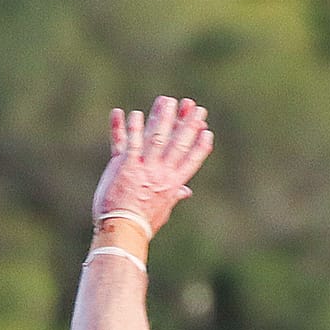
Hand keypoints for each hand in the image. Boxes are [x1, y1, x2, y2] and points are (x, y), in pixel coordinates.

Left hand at [92, 95, 212, 235]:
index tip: (207, 130)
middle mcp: (162, 173)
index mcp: (173, 184)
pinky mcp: (126, 165)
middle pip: (178, 143)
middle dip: (188, 123)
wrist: (123, 230)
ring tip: (167, 100)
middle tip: (194, 106)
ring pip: (156, 136)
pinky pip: (130, 140)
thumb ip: (174, 195)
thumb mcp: (163, 210)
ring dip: (162, 116)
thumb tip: (186, 192)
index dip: (200, 144)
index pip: (191, 160)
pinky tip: (132, 113)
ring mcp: (144, 168)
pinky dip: (130, 126)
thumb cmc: (141, 223)